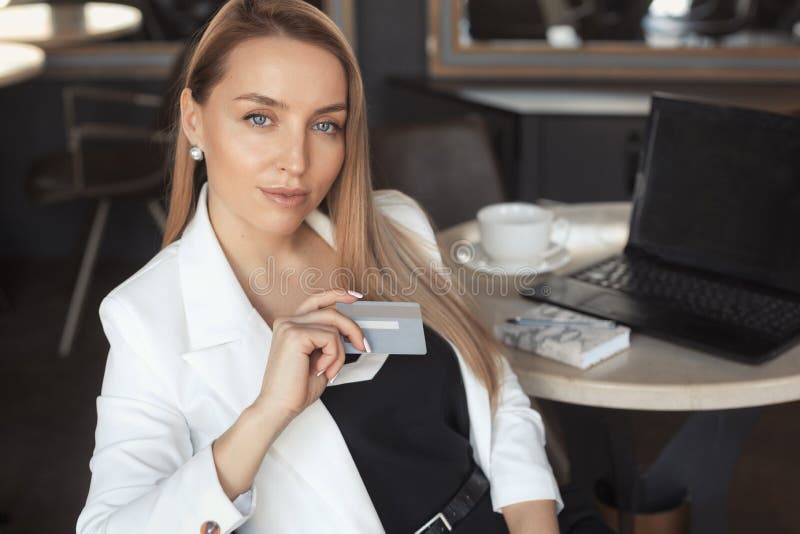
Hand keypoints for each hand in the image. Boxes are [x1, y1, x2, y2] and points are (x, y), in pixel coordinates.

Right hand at [254, 288, 367, 420]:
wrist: (279, 406)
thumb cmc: (296, 387)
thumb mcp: (318, 357)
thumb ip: (328, 340)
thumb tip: (349, 331)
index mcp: (290, 324)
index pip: (316, 301)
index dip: (336, 295)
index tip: (355, 297)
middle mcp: (287, 321)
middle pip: (331, 311)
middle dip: (352, 329)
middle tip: (362, 346)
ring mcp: (289, 326)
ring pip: (334, 326)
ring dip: (339, 352)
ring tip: (330, 370)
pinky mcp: (295, 334)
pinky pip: (330, 338)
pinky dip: (333, 356)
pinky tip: (321, 369)